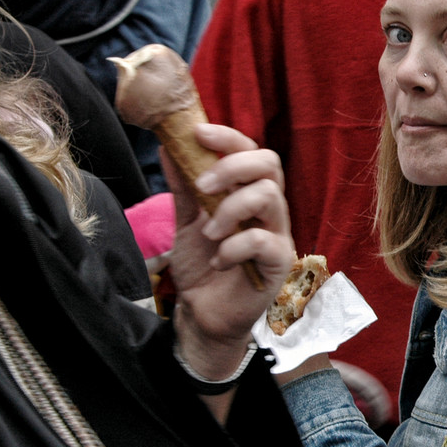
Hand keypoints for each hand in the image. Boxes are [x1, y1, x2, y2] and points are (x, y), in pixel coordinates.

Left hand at [167, 124, 294, 378]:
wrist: (203, 313)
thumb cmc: (202, 266)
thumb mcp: (185, 221)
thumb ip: (183, 188)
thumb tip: (167, 147)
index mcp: (248, 193)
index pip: (251, 152)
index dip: (228, 138)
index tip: (198, 133)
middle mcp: (269, 209)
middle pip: (269, 165)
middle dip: (233, 167)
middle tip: (203, 186)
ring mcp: (277, 234)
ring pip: (270, 197)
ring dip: (231, 209)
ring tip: (208, 233)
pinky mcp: (279, 262)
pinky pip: (264, 240)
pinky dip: (234, 247)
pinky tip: (218, 261)